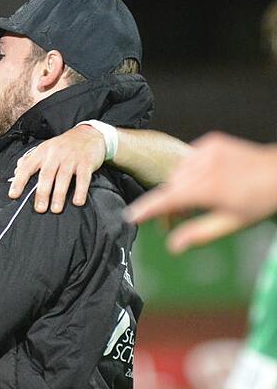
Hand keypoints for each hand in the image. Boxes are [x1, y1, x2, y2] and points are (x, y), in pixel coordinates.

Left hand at [9, 124, 104, 212]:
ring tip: (56, 209)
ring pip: (63, 177)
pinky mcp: (86, 162)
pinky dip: (80, 190)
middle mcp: (55, 154)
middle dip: (42, 193)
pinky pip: (83, 177)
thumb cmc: (64, 145)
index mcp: (42, 152)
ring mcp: (71, 158)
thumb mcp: (45, 148)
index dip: (19, 181)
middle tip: (39, 209)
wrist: (89, 133)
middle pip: (46, 175)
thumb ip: (30, 160)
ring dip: (59, 195)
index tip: (13, 195)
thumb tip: (16, 172)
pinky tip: (77, 202)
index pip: (27, 167)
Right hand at [124, 132, 276, 252]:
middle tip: (181, 215)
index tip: (130, 216)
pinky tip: (208, 177)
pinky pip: (188, 159)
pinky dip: (191, 169)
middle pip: (171, 186)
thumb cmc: (259, 200)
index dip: (146, 209)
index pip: (167, 200)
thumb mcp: (230, 222)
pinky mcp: (211, 142)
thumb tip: (173, 246)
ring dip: (181, 184)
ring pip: (178, 172)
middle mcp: (205, 167)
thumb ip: (199, 233)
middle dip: (171, 200)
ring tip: (201, 195)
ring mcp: (207, 151)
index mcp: (208, 189)